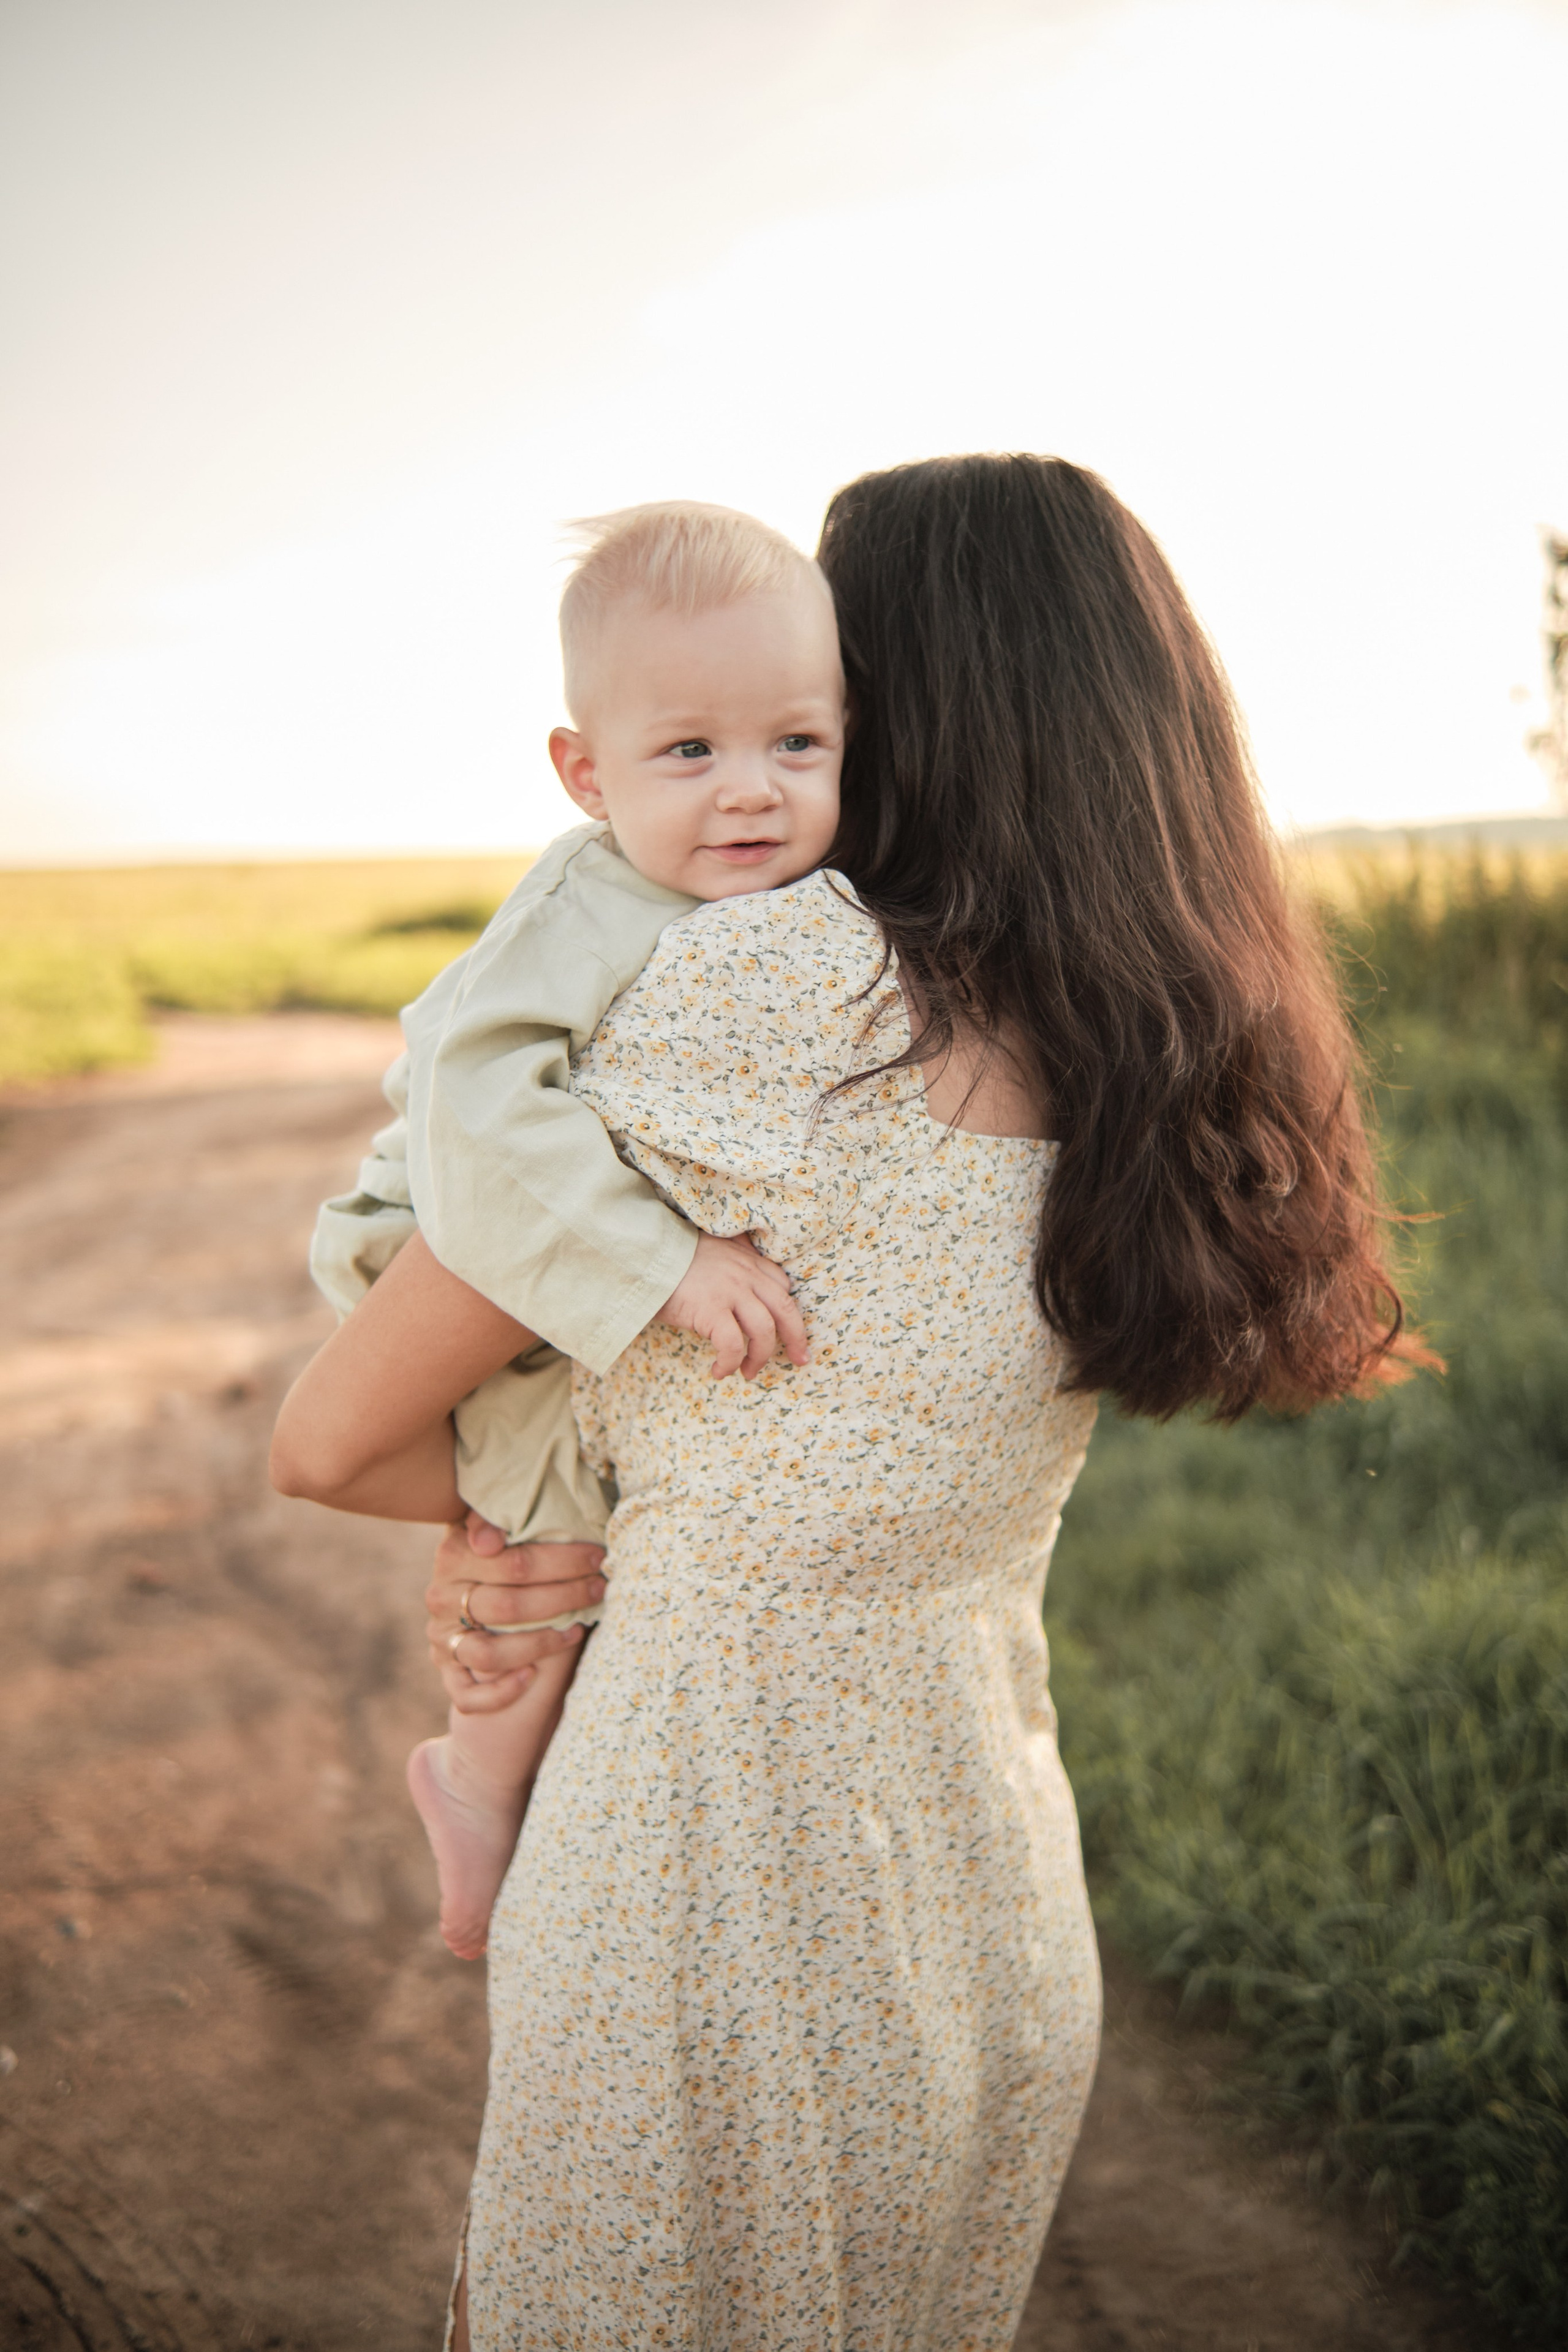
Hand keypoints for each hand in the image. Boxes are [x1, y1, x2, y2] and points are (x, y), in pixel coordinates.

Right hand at [426, 1515, 607, 1714]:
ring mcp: (442, 1637)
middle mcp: (441, 1597)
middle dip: (564, 1597)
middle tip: (600, 1588)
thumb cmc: (500, 1558)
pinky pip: (467, 1695)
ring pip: (490, 1653)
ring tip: (577, 1630)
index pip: (513, 1562)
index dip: (561, 1560)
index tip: (597, 1557)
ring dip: (541, 1644)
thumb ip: (501, 1518)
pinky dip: (500, 1691)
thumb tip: (490, 1539)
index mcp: (454, 1554)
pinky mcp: (446, 1672)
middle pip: (509, 1606)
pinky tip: (532, 1677)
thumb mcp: (501, 1529)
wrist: (471, 1603)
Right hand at [655, 1232, 809, 1380]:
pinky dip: (730, 1363)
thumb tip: (743, 1269)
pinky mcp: (710, 1309)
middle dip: (796, 1338)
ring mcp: (730, 1291)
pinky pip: (732, 1344)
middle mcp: (745, 1274)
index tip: (789, 1331)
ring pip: (764, 1331)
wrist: (644, 1255)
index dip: (788, 1312)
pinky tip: (719, 1371)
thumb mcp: (712, 1248)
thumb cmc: (672, 1257)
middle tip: (799, 1359)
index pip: (782, 1285)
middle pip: (786, 1309)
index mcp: (747, 1260)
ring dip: (761, 1357)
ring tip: (748, 1372)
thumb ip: (732, 1256)